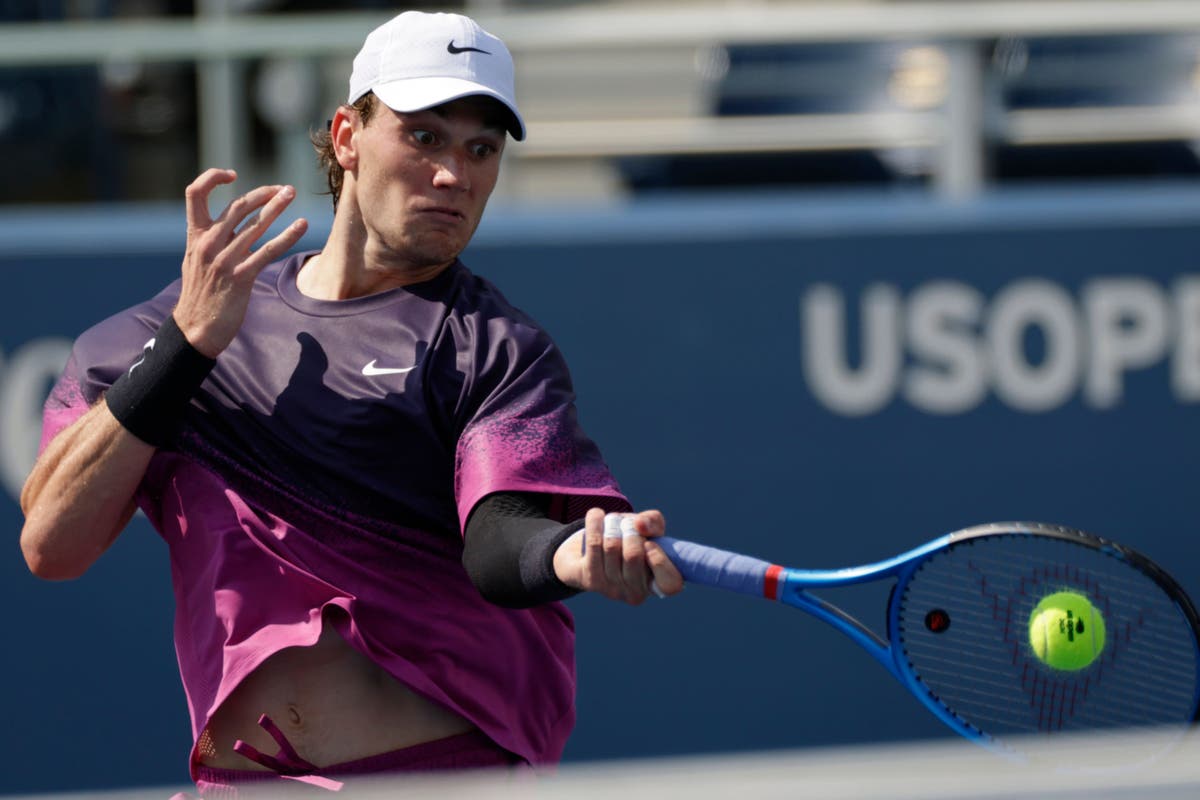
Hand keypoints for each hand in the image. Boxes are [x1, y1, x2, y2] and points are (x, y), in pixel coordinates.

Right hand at [173, 168, 307, 356]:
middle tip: (284, 188)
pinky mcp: (241, 277)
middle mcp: (209, 243)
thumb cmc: (200, 294)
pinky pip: (269, 250)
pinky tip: (302, 225)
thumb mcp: (196, 260)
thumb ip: (210, 239)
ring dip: (278, 206)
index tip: (232, 175)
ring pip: (256, 224)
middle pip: (238, 206)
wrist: (195, 329)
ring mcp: (224, 259)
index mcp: (195, 235)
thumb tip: (231, 224)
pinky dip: (288, 235)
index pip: (195, 193)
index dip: (212, 177)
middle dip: (264, 194)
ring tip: (293, 194)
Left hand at [553, 508, 683, 604]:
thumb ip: (653, 522)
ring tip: (612, 522)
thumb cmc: (630, 540)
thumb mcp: (648, 529)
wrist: (591, 551)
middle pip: (633, 555)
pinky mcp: (590, 580)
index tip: (649, 544)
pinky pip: (593, 544)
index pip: (670, 584)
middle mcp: (635, 593)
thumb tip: (639, 524)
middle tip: (626, 525)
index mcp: (657, 584)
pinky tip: (595, 515)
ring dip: (612, 525)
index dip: (660, 561)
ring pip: (611, 546)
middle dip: (630, 531)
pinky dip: (595, 523)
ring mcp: (611, 590)